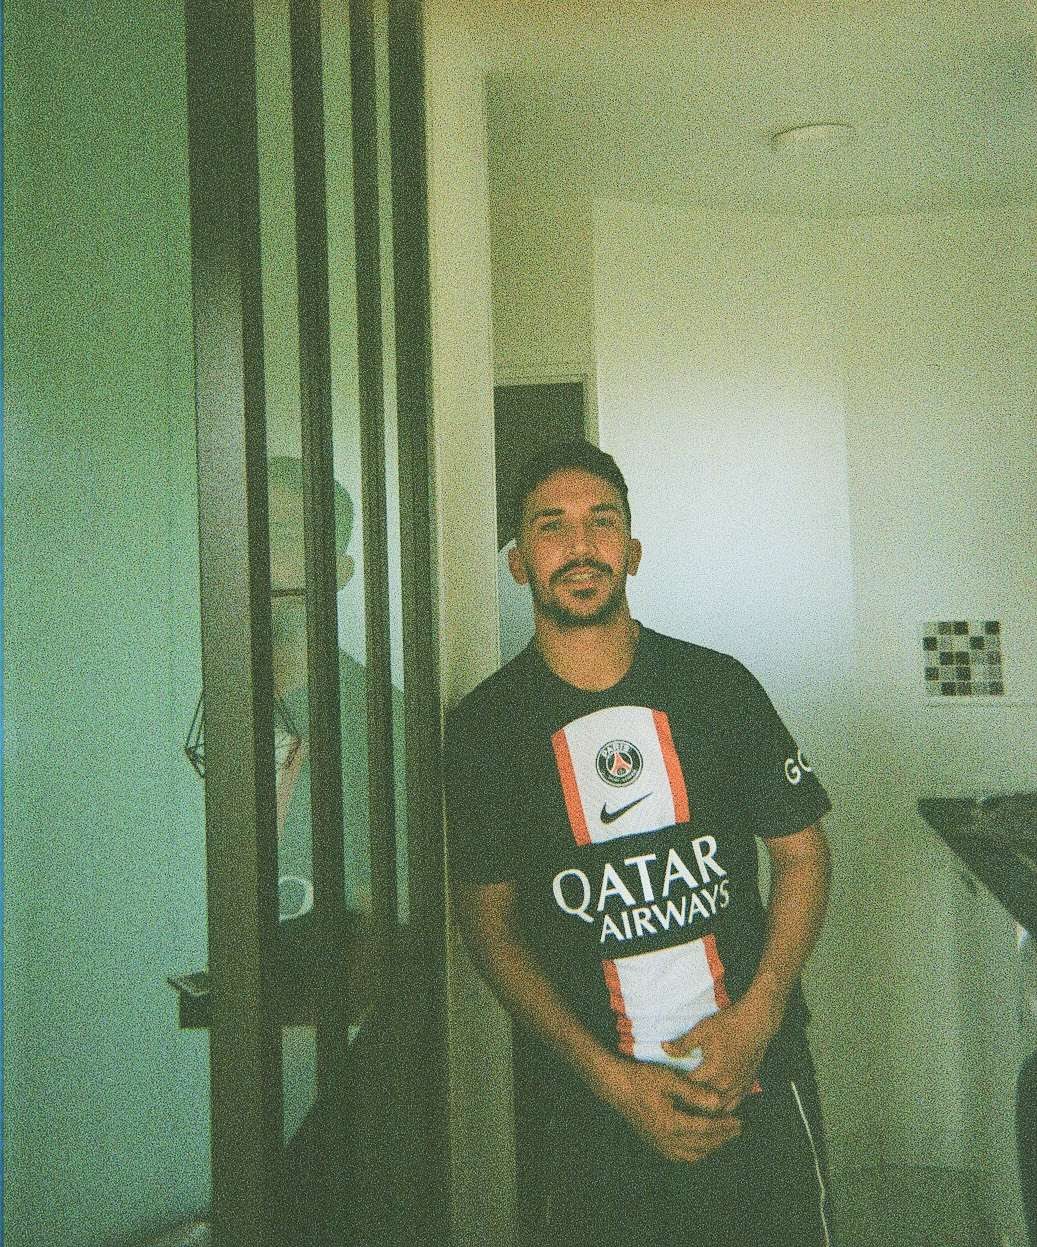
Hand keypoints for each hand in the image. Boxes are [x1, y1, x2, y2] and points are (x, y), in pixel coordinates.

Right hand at [596, 1057, 741, 1163]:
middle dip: (722, 1138)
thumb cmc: (642, 1079)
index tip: (739, 1122)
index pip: (705, 1129)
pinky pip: (679, 1156)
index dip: (724, 1127)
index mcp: (671, 1124)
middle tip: (737, 1129)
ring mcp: (659, 1144)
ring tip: (722, 1136)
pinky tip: (700, 1143)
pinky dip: (694, 1152)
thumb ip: (694, 1092)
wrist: (616, 1086)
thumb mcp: (669, 1079)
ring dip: (710, 1148)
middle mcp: (666, 1139)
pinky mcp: (654, 1143)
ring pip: (691, 1155)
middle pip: (702, 1145)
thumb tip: (718, 1102)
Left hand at [662, 996, 775, 1113]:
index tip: (666, 1093)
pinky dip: (725, 1108)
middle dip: (691, 1107)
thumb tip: (663, 1047)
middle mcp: (726, 1084)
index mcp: (712, 1071)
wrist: (756, 1022)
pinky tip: (716, 1107)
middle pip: (705, 1105)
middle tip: (677, 1106)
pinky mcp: (747, 1084)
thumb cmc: (727, 1024)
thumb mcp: (701, 1031)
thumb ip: (683, 1044)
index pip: (689, 1089)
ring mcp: (739, 1086)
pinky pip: (735, 1104)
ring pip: (721, 1109)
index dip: (677, 1092)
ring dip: (708, 1111)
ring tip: (694, 1110)